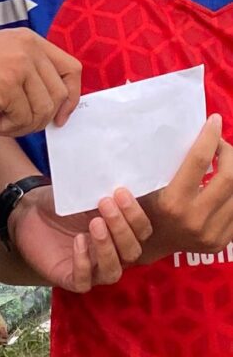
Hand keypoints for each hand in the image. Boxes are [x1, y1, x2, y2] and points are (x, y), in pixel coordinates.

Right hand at [0, 29, 80, 135]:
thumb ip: (26, 69)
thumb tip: (53, 104)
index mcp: (29, 39)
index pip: (72, 68)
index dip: (71, 97)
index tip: (58, 116)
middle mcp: (28, 48)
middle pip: (59, 96)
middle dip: (38, 119)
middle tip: (12, 121)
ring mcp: (18, 66)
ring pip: (42, 112)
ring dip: (19, 125)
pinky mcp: (5, 86)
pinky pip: (21, 120)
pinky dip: (4, 127)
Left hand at [9, 185, 152, 291]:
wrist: (29, 211)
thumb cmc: (61, 202)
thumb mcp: (83, 194)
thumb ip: (102, 193)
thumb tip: (119, 179)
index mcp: (120, 233)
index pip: (141, 231)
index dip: (136, 215)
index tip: (121, 192)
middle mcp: (112, 254)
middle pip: (132, 252)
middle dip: (122, 228)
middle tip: (106, 204)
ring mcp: (93, 269)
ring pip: (112, 271)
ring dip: (107, 248)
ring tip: (95, 223)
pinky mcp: (70, 278)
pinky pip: (83, 281)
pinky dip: (83, 263)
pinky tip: (78, 241)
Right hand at [134, 113, 232, 262]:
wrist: (148, 247)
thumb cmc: (141, 206)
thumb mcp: (146, 183)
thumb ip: (160, 162)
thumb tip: (175, 125)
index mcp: (173, 202)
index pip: (199, 161)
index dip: (209, 137)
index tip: (213, 120)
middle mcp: (195, 219)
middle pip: (228, 177)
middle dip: (229, 153)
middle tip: (220, 143)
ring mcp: (212, 234)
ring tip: (224, 160)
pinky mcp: (222, 243)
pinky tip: (224, 182)